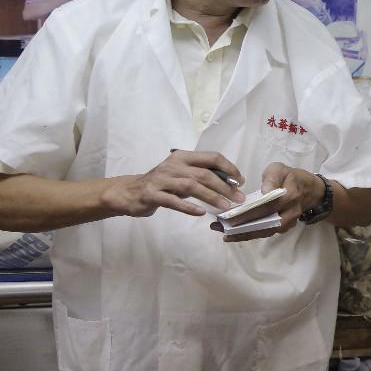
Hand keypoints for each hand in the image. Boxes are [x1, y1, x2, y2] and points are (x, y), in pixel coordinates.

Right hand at [103, 150, 243, 217]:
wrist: (129, 192)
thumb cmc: (163, 183)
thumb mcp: (182, 174)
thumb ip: (202, 175)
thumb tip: (231, 182)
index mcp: (184, 157)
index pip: (212, 157)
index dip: (229, 168)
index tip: (241, 181)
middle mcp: (173, 165)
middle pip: (204, 174)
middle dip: (225, 187)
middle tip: (239, 198)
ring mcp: (162, 180)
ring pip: (191, 186)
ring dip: (211, 196)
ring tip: (225, 206)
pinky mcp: (152, 195)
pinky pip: (173, 201)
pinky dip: (188, 207)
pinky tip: (201, 213)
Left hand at [213, 162, 323, 241]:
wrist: (310, 190)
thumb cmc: (291, 177)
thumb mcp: (281, 169)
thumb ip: (271, 177)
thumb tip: (265, 191)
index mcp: (290, 195)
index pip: (267, 206)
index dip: (248, 212)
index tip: (229, 216)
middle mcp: (290, 213)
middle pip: (264, 223)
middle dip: (240, 226)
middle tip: (218, 226)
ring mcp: (288, 223)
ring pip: (264, 231)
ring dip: (243, 234)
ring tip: (222, 233)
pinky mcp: (283, 228)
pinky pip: (265, 233)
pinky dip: (249, 235)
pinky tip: (233, 235)